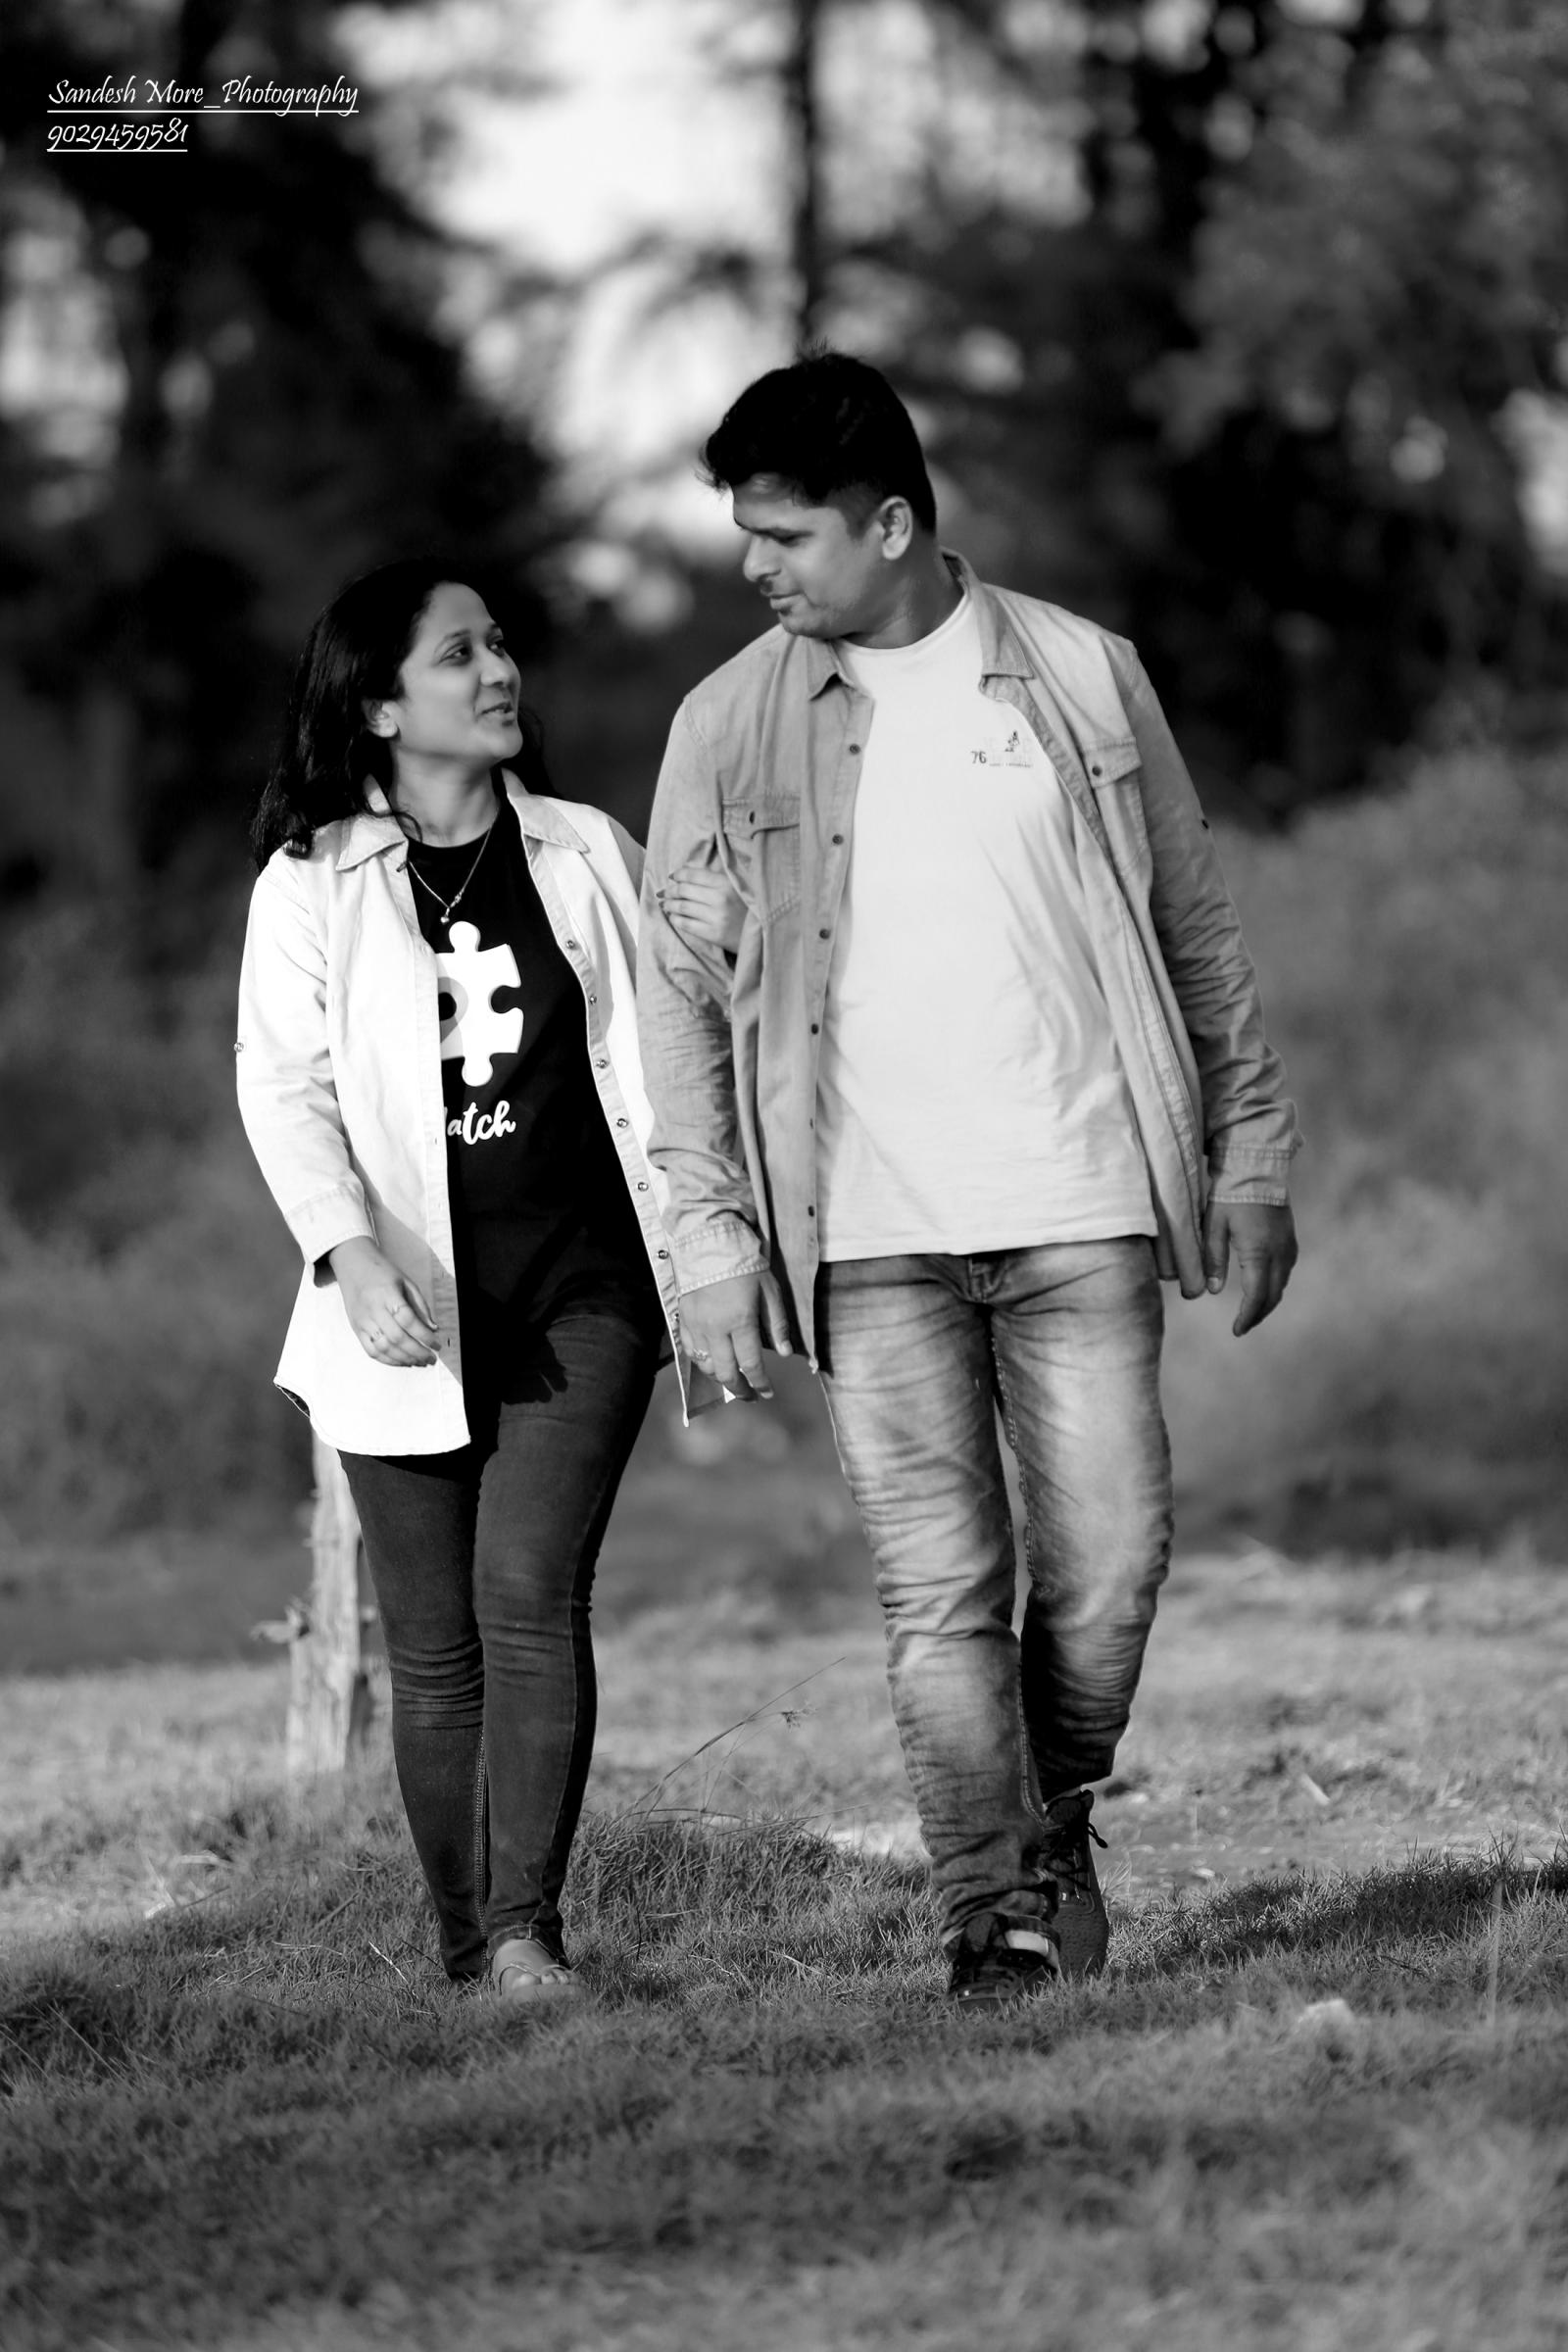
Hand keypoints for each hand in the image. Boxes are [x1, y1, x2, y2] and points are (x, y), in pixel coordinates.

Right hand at [329, 1238, 438, 1366]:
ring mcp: (362, 1321)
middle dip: (417, 1352)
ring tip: (419, 1362)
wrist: (353, 1265)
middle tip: (430, 1358)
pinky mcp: (356, 1328)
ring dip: (404, 1359)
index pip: (408, 1320)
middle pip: (397, 1338)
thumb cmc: (381, 1272)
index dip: (424, 1335)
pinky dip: (388, 1360)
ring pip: (384, 1348)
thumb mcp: (406, 1282)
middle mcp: (373, 1309)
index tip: (436, 1344)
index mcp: (387, 1294)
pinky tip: (402, 1361)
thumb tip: (433, 1328)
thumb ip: (420, 1306)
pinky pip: (371, 1351)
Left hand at [657, 861, 746, 955]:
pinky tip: (673, 917)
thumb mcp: (735, 885)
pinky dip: (675, 919)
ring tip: (664, 903)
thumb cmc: (747, 906)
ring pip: (682, 907)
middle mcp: (719, 899)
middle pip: (683, 890)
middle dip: (670, 890)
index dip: (678, 875)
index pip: (692, 874)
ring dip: (669, 904)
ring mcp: (716, 917)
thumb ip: (713, 878)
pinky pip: (686, 925)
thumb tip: (683, 874)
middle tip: (664, 892)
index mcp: (725, 883)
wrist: (762, 933)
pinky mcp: (713, 934)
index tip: (672, 877)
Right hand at [678, 1269, 792, 1398]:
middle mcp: (715, 1329)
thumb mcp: (770, 1292)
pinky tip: (712, 1363)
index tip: (768, 1393)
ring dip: (721, 1378)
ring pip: (705, 1365)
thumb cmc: (746, 1266)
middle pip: (726, 1372)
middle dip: (740, 1389)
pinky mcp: (683, 1319)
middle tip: (750, 1395)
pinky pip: (690, 1351)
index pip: (751, 1364)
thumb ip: (777, 1324)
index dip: (760, 1383)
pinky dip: (702, 1363)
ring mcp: (696, 1326)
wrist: (711, 1245)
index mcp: (740, 1321)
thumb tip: (786, 1353)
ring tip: (734, 1380)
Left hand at [1202, 1199, 1297, 1336]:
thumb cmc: (1230, 1196)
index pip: (1257, 1295)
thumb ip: (1213, 1259)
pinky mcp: (1290, 1240)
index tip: (1237, 1330)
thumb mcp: (1213, 1227)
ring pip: (1282, 1285)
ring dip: (1267, 1301)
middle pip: (1273, 1295)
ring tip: (1250, 1312)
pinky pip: (1285, 1271)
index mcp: (1259, 1252)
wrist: (1256, 1170)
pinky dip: (1274, 1285)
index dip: (1247, 1316)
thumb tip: (1212, 1291)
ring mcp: (1288, 1246)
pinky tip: (1262, 1287)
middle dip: (1258, 1314)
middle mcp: (1279, 1253)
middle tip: (1242, 1326)